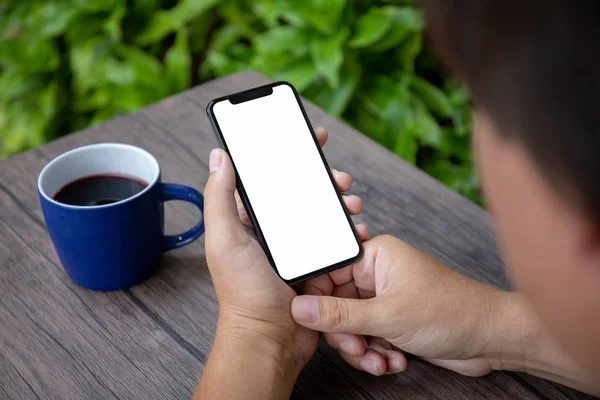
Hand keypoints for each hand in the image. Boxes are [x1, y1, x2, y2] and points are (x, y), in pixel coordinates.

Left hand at [202, 127, 365, 382]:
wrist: (270, 339)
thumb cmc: (243, 293)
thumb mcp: (225, 240)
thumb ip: (220, 198)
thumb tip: (220, 156)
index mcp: (249, 220)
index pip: (270, 177)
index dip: (288, 155)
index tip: (310, 139)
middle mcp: (273, 231)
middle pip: (302, 193)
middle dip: (324, 180)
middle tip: (340, 178)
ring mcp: (296, 248)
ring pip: (322, 214)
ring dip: (340, 204)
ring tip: (353, 205)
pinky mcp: (315, 264)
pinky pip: (335, 239)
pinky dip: (348, 231)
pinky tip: (358, 229)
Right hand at [290, 235, 514, 376]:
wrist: (492, 338)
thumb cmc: (451, 312)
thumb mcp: (388, 315)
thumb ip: (340, 314)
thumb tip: (299, 308)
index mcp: (375, 257)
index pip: (328, 272)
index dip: (318, 299)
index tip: (314, 322)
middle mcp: (378, 275)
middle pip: (336, 305)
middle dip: (346, 333)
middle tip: (358, 347)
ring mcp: (386, 300)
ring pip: (351, 326)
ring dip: (362, 349)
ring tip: (381, 360)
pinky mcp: (394, 322)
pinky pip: (368, 338)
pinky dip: (376, 354)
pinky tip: (394, 361)